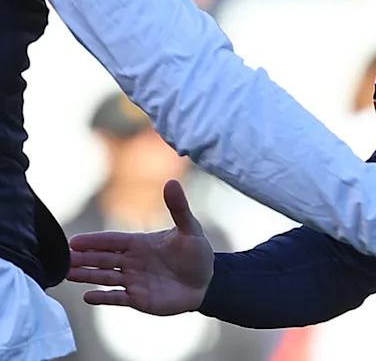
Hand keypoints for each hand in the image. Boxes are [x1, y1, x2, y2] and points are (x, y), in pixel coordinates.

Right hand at [66, 179, 213, 314]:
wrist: (207, 283)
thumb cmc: (197, 254)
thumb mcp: (190, 229)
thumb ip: (178, 208)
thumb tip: (172, 182)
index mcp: (140, 244)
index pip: (112, 241)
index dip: (94, 241)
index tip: (74, 242)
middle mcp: (132, 261)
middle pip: (102, 259)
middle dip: (83, 258)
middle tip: (62, 258)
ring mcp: (133, 280)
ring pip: (104, 277)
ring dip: (86, 276)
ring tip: (67, 274)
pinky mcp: (138, 298)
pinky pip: (116, 298)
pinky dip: (103, 298)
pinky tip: (88, 296)